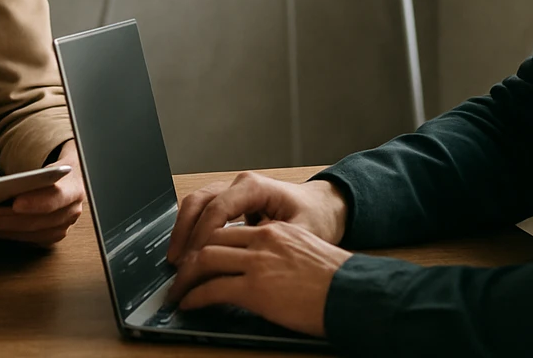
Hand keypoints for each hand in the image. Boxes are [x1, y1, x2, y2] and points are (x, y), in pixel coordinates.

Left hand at [0, 139, 85, 246]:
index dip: (36, 202)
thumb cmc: (52, 167)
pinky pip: (28, 240)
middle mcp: (73, 208)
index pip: (57, 196)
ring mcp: (64, 225)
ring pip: (31, 233)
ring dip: (1, 229)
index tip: (15, 203)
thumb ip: (33, 171)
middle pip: (38, 220)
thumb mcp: (48, 158)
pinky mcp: (52, 235)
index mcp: (74, 183)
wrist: (66, 174)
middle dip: (6, 218)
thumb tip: (1, 183)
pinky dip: (5, 234)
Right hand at [167, 171, 348, 264]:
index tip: (195, 261)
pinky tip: (188, 254)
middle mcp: (240, 184)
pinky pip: (202, 211)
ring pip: (196, 204)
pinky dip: (191, 230)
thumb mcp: (300, 234)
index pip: (219, 207)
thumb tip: (242, 260)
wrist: (324, 207)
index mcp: (256, 187)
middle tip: (178, 264)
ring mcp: (233, 190)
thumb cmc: (316, 218)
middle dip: (184, 233)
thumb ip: (270, 243)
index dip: (203, 236)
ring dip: (183, 231)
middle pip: (199, 201)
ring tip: (177, 262)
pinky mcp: (230, 201)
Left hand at [168, 222, 350, 336]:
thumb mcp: (306, 253)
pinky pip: (213, 289)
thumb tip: (263, 268)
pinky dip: (194, 297)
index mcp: (275, 230)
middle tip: (179, 272)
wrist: (354, 294)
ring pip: (205, 260)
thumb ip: (280, 252)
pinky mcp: (256, 289)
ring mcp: (258, 263)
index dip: (205, 241)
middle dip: (189, 256)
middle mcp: (263, 239)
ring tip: (177, 290)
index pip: (228, 228)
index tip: (196, 254)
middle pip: (211, 238)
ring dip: (185, 277)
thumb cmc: (337, 281)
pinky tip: (188, 304)